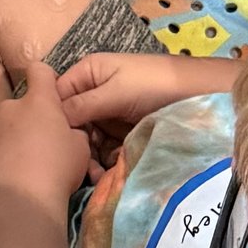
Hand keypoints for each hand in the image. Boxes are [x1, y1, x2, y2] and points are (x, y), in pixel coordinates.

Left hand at [0, 10, 88, 219]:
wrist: (21, 198)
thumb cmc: (57, 169)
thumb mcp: (81, 148)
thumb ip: (73, 130)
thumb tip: (65, 130)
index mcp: (39, 101)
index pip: (40, 71)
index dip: (46, 79)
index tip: (51, 96)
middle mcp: (11, 106)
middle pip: (22, 104)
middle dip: (30, 119)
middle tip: (41, 146)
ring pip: (4, 124)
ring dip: (12, 136)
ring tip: (23, 164)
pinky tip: (6, 173)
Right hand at [58, 47, 231, 167]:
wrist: (197, 95)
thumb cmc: (153, 85)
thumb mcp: (115, 92)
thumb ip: (82, 105)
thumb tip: (50, 117)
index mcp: (88, 73)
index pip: (58, 95)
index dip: (54, 117)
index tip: (55, 141)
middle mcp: (94, 92)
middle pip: (72, 120)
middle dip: (74, 142)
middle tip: (79, 165)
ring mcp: (109, 113)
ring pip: (87, 137)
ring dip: (89, 155)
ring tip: (94, 174)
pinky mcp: (122, 131)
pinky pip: (104, 146)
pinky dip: (104, 159)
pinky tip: (106, 172)